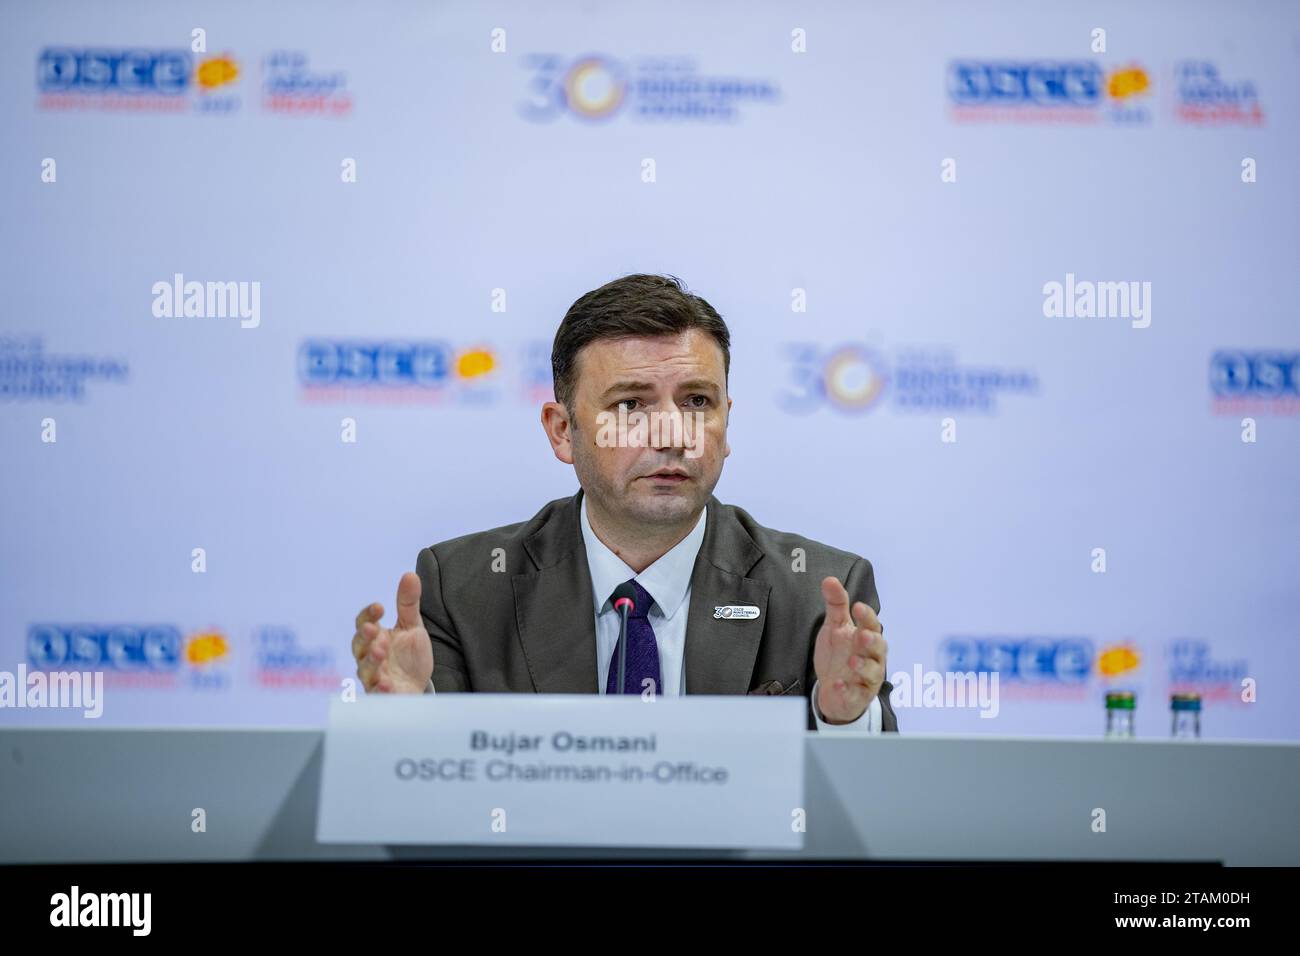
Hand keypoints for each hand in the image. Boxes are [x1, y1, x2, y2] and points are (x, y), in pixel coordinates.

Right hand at [352, 572, 433, 693]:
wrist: (417, 685)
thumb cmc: (409, 655)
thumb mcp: (412, 626)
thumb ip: (408, 604)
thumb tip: (410, 574)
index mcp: (375, 637)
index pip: (364, 623)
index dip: (368, 615)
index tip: (379, 607)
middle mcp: (369, 656)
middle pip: (358, 646)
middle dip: (364, 637)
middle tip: (373, 630)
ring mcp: (374, 676)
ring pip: (364, 669)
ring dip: (370, 661)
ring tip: (381, 652)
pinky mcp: (382, 695)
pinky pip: (377, 694)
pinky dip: (381, 689)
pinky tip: (387, 684)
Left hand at [812, 575, 886, 723]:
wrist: (833, 689)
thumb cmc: (839, 654)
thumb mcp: (835, 627)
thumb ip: (836, 604)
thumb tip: (829, 579)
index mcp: (867, 636)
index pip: (871, 624)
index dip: (866, 616)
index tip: (858, 607)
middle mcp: (872, 657)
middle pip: (878, 647)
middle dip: (872, 641)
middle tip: (862, 635)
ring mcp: (867, 677)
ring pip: (872, 672)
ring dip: (863, 666)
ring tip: (851, 661)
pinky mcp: (858, 696)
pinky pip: (855, 694)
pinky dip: (847, 690)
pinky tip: (838, 684)